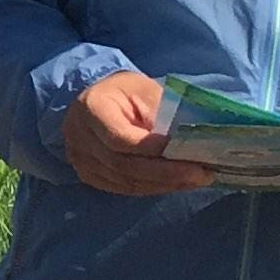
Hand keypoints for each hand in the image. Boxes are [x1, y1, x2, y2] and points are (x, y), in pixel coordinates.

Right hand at [64, 71, 214, 198]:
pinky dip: (152, 188)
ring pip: (126, 181)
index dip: (153, 149)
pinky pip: (123, 188)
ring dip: (163, 183)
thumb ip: (163, 115)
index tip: (187, 153)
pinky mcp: (89, 175)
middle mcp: (78, 136)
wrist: (99, 99)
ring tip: (195, 179)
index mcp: (91, 107)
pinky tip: (175, 183)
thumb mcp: (146, 91)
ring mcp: (80, 159)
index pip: (121, 138)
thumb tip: (191, 143)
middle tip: (200, 174)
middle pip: (123, 164)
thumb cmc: (127, 91)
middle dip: (165, 172)